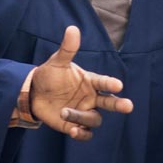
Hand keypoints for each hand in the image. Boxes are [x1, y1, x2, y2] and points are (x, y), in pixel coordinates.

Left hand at [27, 25, 134, 139]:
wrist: (34, 93)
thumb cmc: (50, 75)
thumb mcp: (57, 62)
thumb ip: (67, 49)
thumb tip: (73, 29)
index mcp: (90, 81)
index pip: (104, 82)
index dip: (111, 83)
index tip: (118, 85)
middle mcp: (90, 98)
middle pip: (109, 102)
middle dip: (119, 104)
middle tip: (128, 106)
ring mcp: (84, 112)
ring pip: (94, 119)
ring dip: (82, 117)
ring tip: (64, 111)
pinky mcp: (75, 125)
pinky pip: (85, 133)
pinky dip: (82, 133)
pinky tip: (73, 131)